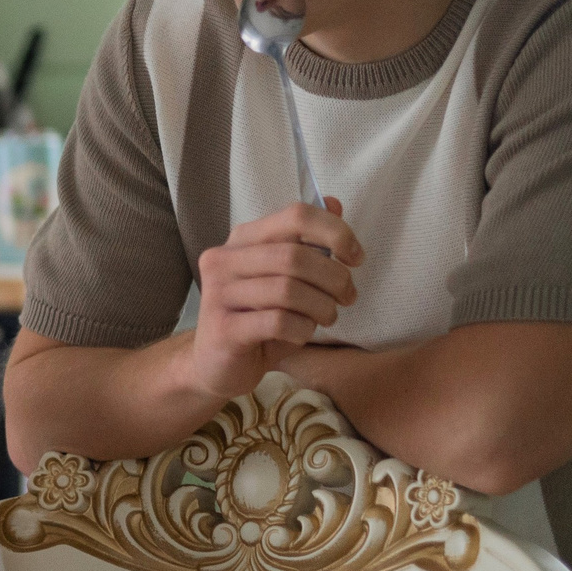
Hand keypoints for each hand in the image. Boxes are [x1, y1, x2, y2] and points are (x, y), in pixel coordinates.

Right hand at [185, 198, 362, 400]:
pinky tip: (301, 334)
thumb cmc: (257, 318)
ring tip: (326, 317)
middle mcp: (223, 260)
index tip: (355, 258)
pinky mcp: (223, 329)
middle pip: (294, 255)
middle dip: (334, 278)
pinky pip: (278, 322)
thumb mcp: (285, 278)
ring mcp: (218, 294)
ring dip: (321, 307)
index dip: (335, 232)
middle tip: (347, 297)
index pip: (295, 216)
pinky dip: (301, 329)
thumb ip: (306, 242)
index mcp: (242, 240)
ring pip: (288, 290)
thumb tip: (333, 204)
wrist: (216, 366)